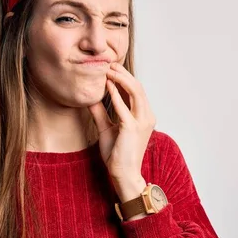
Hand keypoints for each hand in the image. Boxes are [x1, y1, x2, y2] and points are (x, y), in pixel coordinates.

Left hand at [88, 62, 155, 181]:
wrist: (123, 174)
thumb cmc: (117, 154)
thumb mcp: (106, 128)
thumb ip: (100, 112)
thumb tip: (90, 98)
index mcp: (143, 116)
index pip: (135, 91)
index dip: (123, 77)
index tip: (109, 68)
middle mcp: (146, 116)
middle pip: (137, 87)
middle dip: (123, 73)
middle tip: (107, 63)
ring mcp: (142, 121)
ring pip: (135, 91)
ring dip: (121, 78)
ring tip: (107, 70)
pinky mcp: (132, 128)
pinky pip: (124, 106)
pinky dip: (115, 94)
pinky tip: (106, 86)